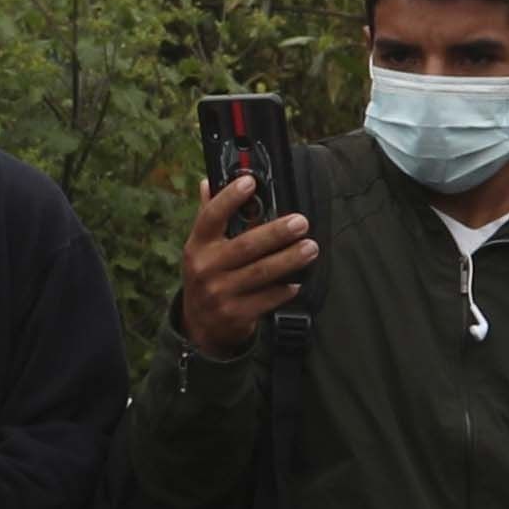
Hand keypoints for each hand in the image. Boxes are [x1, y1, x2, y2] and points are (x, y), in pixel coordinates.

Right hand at [174, 168, 316, 355]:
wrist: (199, 326)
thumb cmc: (206, 277)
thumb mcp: (200, 248)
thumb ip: (207, 215)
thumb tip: (208, 181)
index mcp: (197, 245)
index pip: (211, 216)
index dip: (229, 198)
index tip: (250, 182)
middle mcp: (206, 268)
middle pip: (245, 245)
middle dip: (276, 233)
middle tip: (301, 222)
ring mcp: (220, 293)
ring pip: (261, 273)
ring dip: (289, 259)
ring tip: (310, 247)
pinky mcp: (236, 314)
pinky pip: (267, 299)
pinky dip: (284, 290)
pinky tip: (298, 281)